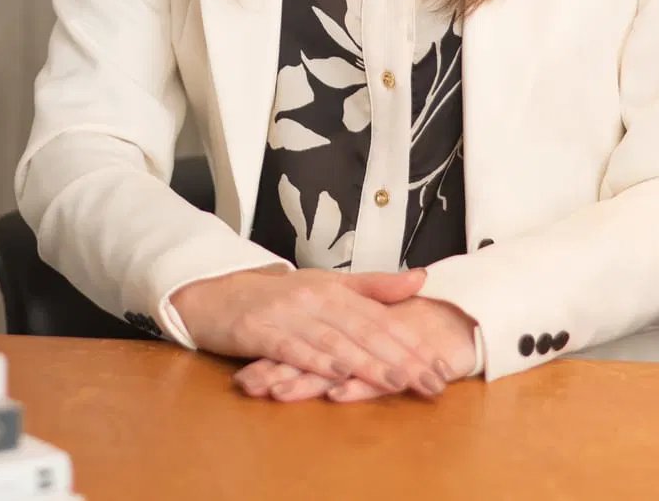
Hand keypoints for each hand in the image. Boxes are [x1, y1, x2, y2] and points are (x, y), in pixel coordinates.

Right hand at [171, 265, 449, 397]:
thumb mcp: (326, 286)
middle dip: (401, 358)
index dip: (413, 342)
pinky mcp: (259, 330)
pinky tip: (337, 374)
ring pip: (334, 341)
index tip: (442, 364)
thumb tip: (422, 277)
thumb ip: (374, 286)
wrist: (216, 296)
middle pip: (364, 331)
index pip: (382, 318)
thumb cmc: (276, 296)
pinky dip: (315, 361)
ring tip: (398, 381)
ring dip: (368, 363)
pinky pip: (291, 348)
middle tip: (432, 381)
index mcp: (334, 289)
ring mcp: (287, 313)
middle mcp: (314, 298)